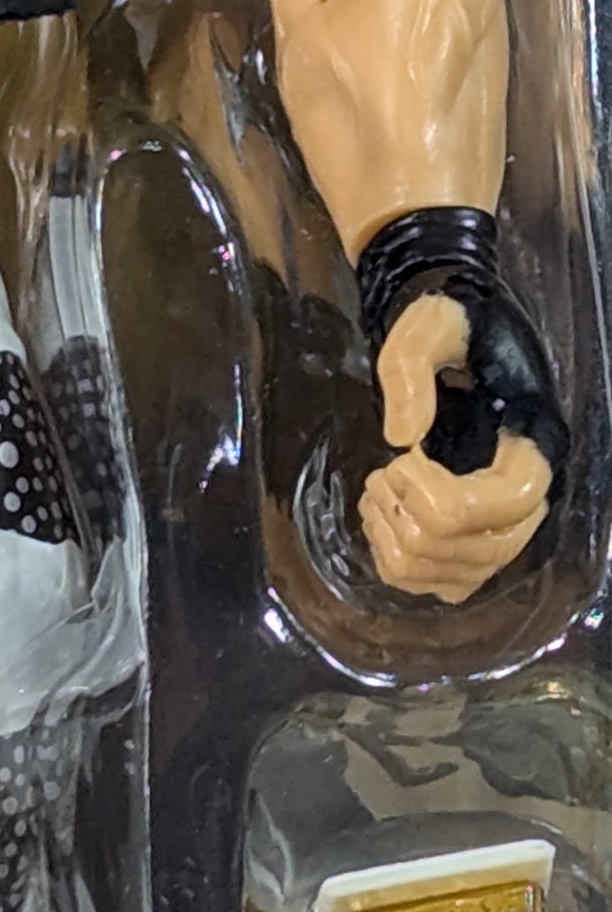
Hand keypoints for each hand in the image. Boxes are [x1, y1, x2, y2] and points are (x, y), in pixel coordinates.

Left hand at [358, 291, 553, 602]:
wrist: (452, 334)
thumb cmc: (446, 327)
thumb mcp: (427, 325)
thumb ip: (409, 369)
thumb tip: (402, 437)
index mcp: (535, 443)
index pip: (504, 503)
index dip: (437, 492)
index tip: (401, 457)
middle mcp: (530, 496)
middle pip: (475, 550)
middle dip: (409, 516)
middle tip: (381, 473)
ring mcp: (501, 527)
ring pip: (452, 575)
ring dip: (395, 538)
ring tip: (376, 490)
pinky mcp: (470, 543)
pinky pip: (441, 586)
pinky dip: (397, 564)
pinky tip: (380, 519)